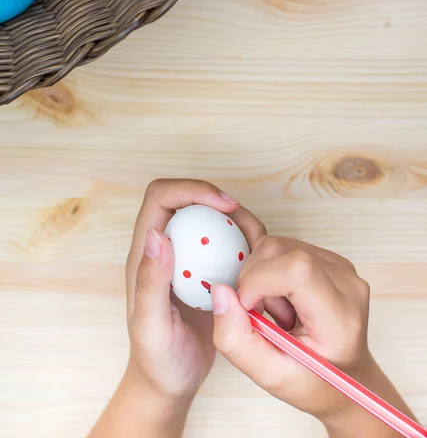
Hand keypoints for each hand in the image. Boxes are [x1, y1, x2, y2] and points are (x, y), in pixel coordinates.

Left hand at [125, 179, 265, 404]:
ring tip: (260, 246)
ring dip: (239, 222)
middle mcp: (168, 247)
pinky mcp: (209, 271)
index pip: (162, 197)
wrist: (171, 381)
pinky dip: (248, 245)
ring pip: (214, 219)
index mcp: (146, 253)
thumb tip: (157, 235)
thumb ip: (150, 282)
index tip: (225, 205)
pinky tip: (262, 265)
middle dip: (220, 200)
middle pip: (190, 200)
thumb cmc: (157, 359)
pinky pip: (230, 245)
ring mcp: (190, 258)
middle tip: (250, 225)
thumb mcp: (151, 326)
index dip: (192, 189)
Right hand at [211, 235, 401, 430]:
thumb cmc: (312, 381)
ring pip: (277, 245)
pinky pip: (283, 247)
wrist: (345, 377)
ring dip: (262, 276)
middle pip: (281, 250)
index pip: (297, 269)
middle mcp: (347, 283)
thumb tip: (219, 290)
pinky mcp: (329, 258)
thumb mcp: (269, 376)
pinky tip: (283, 297)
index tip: (249, 309)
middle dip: (254, 279)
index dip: (259, 280)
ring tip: (278, 311)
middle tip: (263, 316)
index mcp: (340, 317)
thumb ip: (236, 339)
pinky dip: (270, 270)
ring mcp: (340, 266)